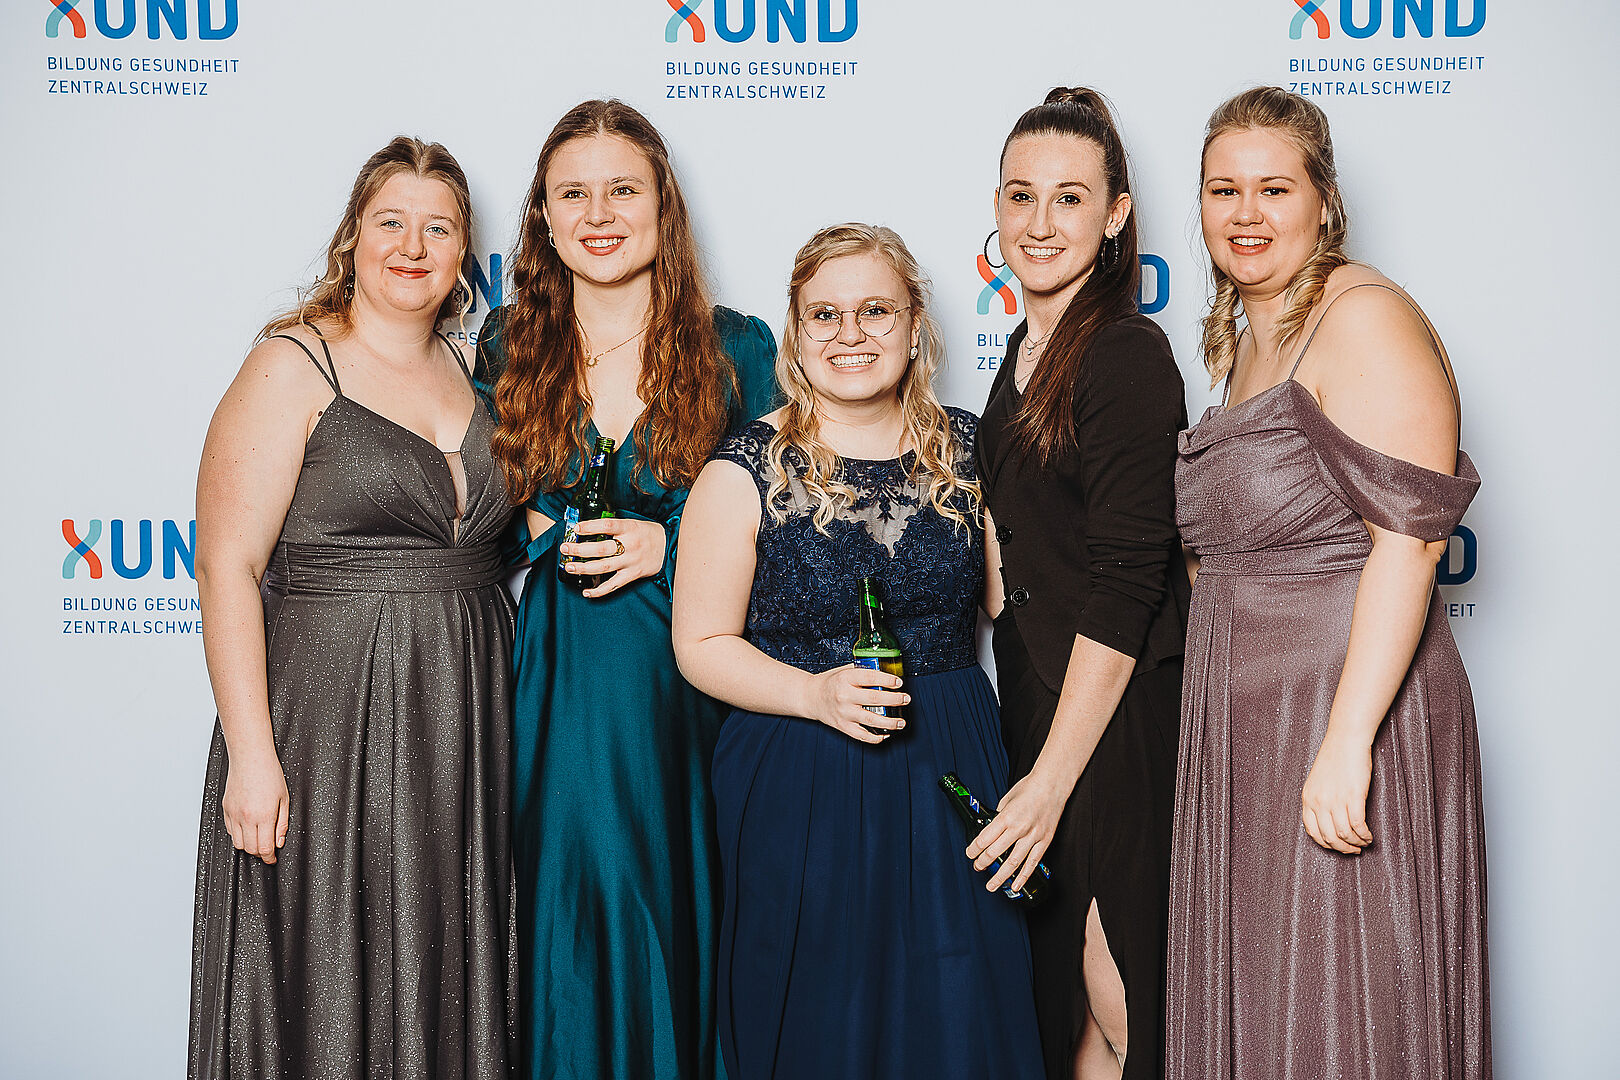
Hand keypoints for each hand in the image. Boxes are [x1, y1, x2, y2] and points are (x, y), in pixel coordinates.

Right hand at [221, 748, 288, 864]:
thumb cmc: (270, 774)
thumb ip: (282, 823)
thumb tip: (279, 841)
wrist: (250, 758)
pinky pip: (230, 831)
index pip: (265, 847)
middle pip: (250, 849)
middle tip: (268, 850)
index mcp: (265, 815)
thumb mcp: (285, 799)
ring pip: (238, 844)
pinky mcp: (226, 809)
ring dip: (248, 846)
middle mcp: (247, 817)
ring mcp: (234, 814)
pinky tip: (248, 828)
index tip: (273, 859)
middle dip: (260, 853)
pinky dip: (239, 835)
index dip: (270, 857)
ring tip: (258, 839)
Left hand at [563, 517, 665, 597]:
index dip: (590, 527)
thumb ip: (615, 526)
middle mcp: (630, 545)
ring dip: (584, 568)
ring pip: (604, 567)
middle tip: (565, 548)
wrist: (670, 547)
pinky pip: (614, 585)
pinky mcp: (633, 575)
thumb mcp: (634, 523)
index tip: (576, 528)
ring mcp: (631, 561)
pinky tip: (586, 592)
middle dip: (580, 550)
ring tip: (569, 567)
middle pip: (602, 548)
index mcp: (630, 528)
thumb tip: (589, 527)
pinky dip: (599, 590)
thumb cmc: (648, 534)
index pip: (608, 525)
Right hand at [803, 664, 908, 744]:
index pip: (871, 678)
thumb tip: (886, 674)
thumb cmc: (830, 682)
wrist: (810, 697)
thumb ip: (862, 671)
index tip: (899, 683)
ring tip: (901, 722)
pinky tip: (885, 735)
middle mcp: (844, 696)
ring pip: (871, 719)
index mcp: (845, 678)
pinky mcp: (842, 726)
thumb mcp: (844, 670)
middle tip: (906, 699)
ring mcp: (843, 713)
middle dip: (894, 700)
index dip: (887, 680)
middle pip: (875, 699)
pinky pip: (861, 735)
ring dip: (889, 722)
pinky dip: (875, 737)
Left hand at [966, 768, 1069, 892]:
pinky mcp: (1045, 840)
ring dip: (1000, 876)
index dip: (973, 850)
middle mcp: (1019, 828)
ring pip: (1013, 862)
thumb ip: (999, 816)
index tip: (970, 854)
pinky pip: (1033, 862)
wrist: (1052, 784)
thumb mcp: (1006, 799)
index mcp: (1006, 817)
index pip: (984, 839)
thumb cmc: (1029, 788)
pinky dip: (1024, 876)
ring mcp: (1033, 836)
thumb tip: (992, 828)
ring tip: (991, 885)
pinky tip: (1016, 885)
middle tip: (977, 867)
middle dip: (982, 862)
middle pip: (995, 852)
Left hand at [1301, 730, 1374, 854]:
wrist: (1346, 739)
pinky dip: (1364, 835)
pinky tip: (1369, 836)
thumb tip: (1327, 821)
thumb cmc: (1335, 758)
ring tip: (1364, 843)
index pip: (1312, 831)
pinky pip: (1358, 826)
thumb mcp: (1317, 781)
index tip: (1337, 846)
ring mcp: (1335, 799)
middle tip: (1353, 850)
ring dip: (1356, 843)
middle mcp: (1319, 801)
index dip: (1326, 843)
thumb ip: (1318, 800)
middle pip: (1329, 837)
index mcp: (1307, 798)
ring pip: (1345, 834)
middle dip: (1343, 848)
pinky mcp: (1354, 797)